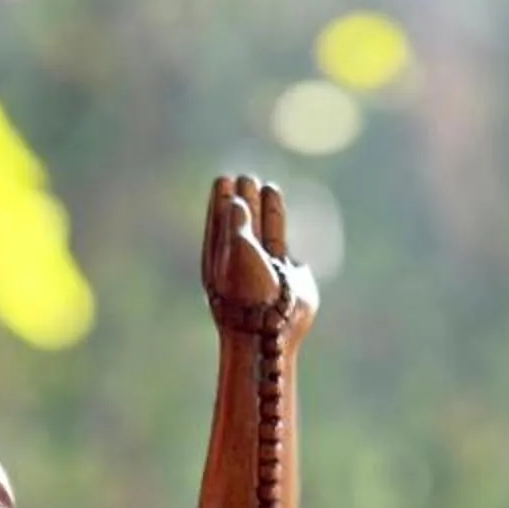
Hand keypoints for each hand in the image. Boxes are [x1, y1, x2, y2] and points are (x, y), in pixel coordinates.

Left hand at [201, 173, 316, 341]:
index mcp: (220, 260)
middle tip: (246, 178)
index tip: (224, 180)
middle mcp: (242, 263)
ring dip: (265, 209)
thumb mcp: (238, 252)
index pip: (220, 222)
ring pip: (265, 232)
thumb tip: (236, 201)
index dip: (222, 200)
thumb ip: (237, 225)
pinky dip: (281, 226)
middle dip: (245, 200)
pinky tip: (282, 214)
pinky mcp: (288, 276)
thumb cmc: (247, 292)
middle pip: (243, 224)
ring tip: (267, 186)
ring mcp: (265, 269)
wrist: (271, 329)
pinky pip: (281, 244)